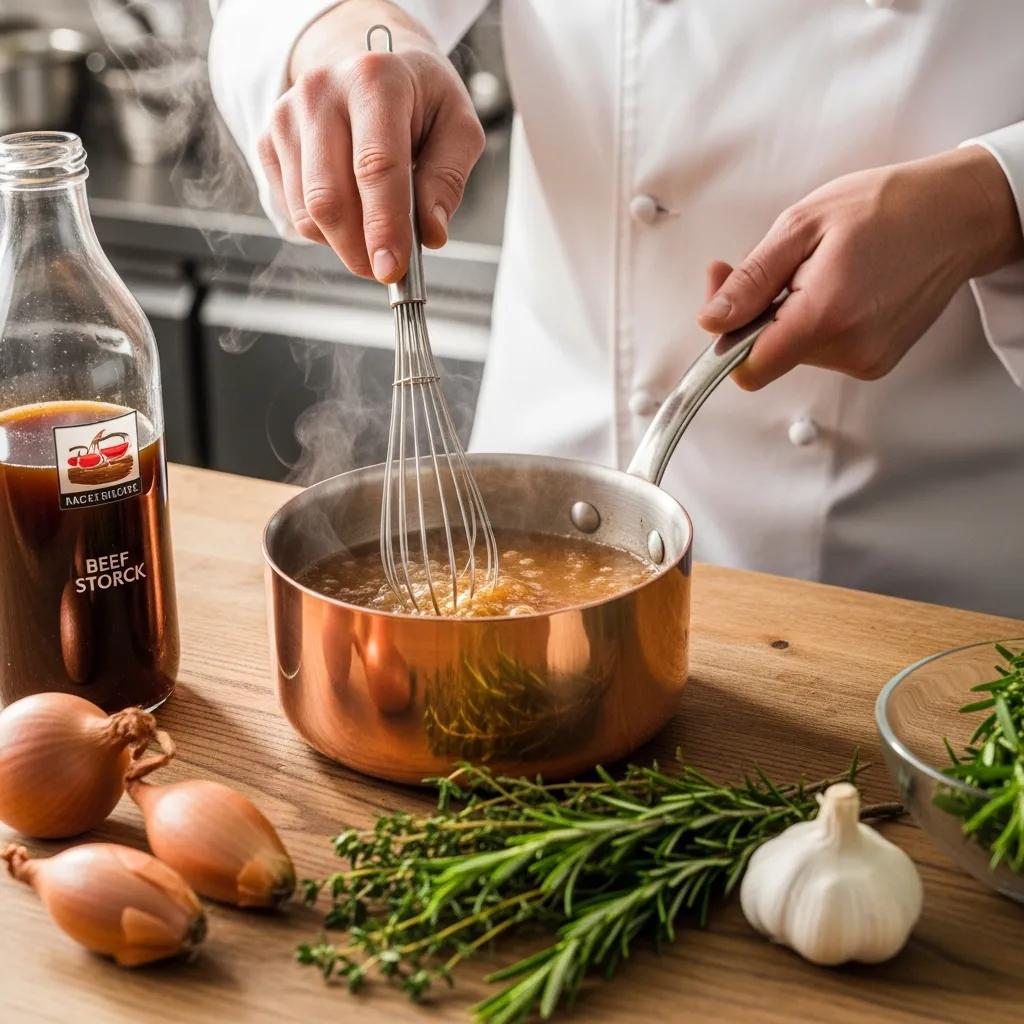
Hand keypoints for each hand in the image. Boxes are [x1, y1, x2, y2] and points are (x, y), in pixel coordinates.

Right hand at [258, 1, 484, 281]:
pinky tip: (350, 211)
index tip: (392, 269)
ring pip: (308, 213)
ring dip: (344, 244)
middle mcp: (321, 91)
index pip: (375, 166)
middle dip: (359, 249)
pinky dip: (324, 231)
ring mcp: (287, 116)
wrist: (370, 72)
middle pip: (330, 197)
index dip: (384, 226)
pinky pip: (292, 212)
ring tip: (374, 234)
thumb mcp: (457, 128)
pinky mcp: (268, 141)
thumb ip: (448, 180)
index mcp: (374, 80)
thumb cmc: (420, 102)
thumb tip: (430, 234)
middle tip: (387, 270)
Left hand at [697, 146, 1023, 389]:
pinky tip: (838, 289)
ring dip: (788, 317)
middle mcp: (850, 349)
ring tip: (818, 271)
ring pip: (794, 354)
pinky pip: (822, 351)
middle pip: (768, 357)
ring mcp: (867, 360)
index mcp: (826, 315)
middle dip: (757, 316)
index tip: (724, 309)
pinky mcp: (875, 362)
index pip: (750, 369)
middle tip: (775, 267)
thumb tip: (713, 320)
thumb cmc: (887, 208)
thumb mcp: (802, 225)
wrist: (956, 214)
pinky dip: (816, 324)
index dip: (726, 341)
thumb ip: (751, 280)